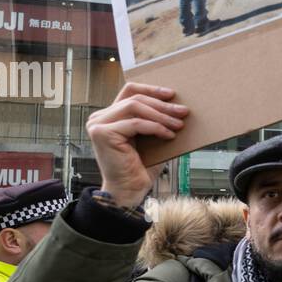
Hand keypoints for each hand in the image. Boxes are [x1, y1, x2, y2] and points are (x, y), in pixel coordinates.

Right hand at [84, 82, 188, 206]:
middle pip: (134, 98)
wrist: (129, 192)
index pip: (129, 92)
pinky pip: (136, 123)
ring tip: (179, 124)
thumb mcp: (150, 139)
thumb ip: (154, 121)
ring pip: (135, 107)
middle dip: (162, 104)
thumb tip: (177, 106)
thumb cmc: (140, 168)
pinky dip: (155, 127)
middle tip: (183, 111)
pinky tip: (169, 135)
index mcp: (108, 116)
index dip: (151, 90)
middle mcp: (99, 118)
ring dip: (161, 115)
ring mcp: (98, 125)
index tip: (172, 95)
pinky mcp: (102, 133)